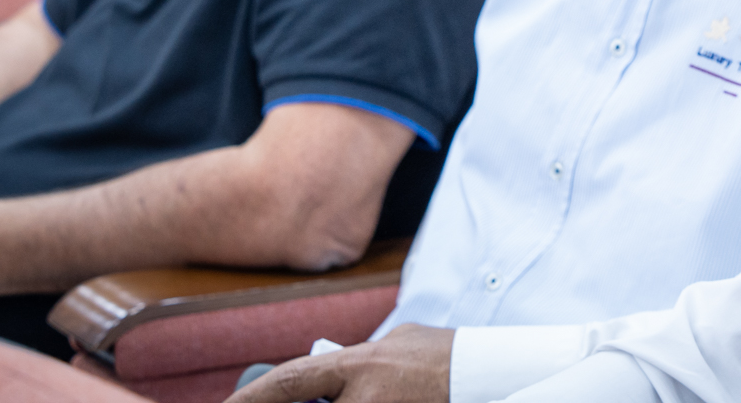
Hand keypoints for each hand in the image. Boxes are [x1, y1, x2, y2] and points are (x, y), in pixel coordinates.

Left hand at [225, 324, 453, 402]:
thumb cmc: (444, 355)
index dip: (250, 399)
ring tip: (362, 391)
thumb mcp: (396, 343)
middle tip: (290, 400)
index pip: (290, 382)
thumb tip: (325, 365)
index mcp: (360, 365)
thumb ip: (357, 357)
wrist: (490, 374)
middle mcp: (367, 398)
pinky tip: (376, 399)